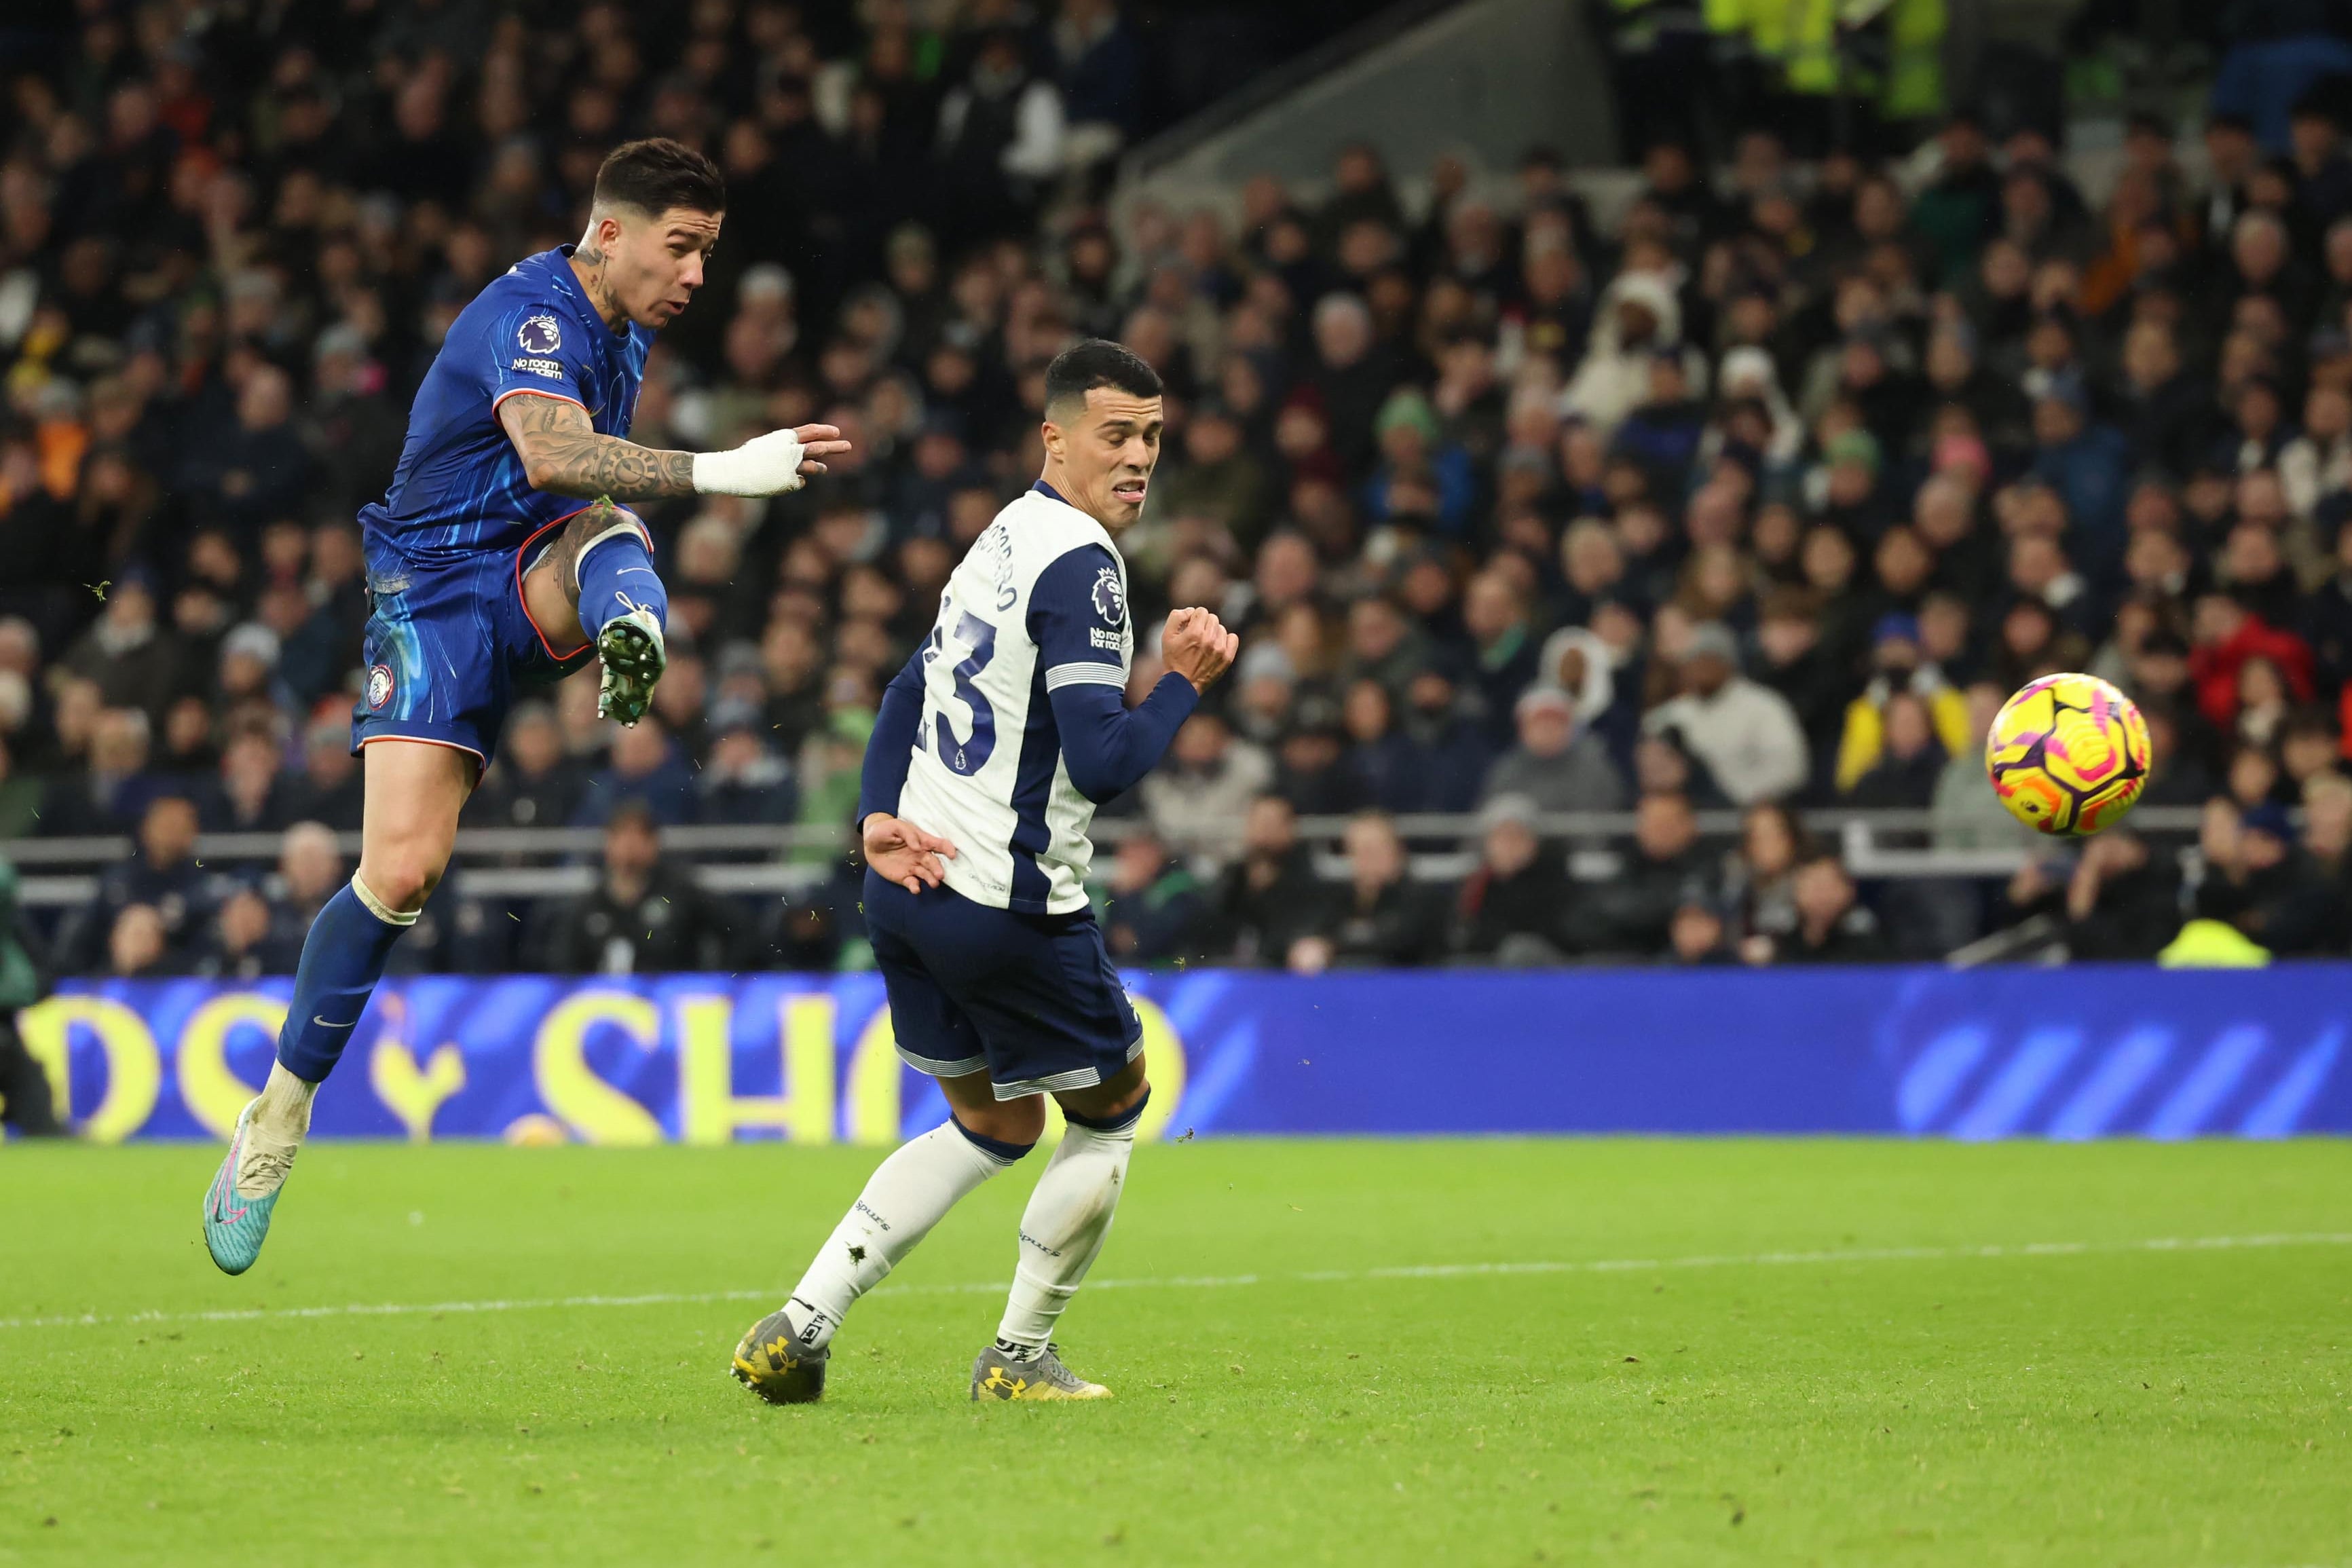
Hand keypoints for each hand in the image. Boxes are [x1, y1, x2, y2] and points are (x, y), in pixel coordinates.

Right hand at [692, 424, 850, 495]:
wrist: (732, 471)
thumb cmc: (747, 457)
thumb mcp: (768, 444)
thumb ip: (787, 447)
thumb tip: (803, 453)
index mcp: (785, 437)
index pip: (811, 431)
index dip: (824, 431)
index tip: (836, 432)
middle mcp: (792, 450)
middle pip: (819, 447)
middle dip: (836, 447)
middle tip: (848, 446)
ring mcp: (792, 467)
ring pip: (814, 466)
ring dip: (820, 467)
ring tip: (824, 468)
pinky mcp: (790, 482)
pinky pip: (799, 482)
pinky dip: (793, 481)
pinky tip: (778, 481)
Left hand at [862, 812, 957, 894]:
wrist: (870, 842)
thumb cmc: (885, 830)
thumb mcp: (895, 826)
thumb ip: (908, 834)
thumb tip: (918, 847)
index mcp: (921, 841)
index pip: (939, 844)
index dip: (948, 849)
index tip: (952, 855)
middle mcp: (920, 855)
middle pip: (934, 862)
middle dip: (938, 868)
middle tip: (940, 874)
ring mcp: (913, 867)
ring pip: (926, 874)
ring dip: (931, 879)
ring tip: (933, 883)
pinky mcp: (904, 877)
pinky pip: (912, 883)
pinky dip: (915, 887)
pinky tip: (915, 888)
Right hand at [1161, 606, 1237, 692]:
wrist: (1182, 684)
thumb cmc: (1173, 659)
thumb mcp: (1166, 635)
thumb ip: (1177, 616)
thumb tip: (1191, 611)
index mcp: (1195, 632)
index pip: (1201, 611)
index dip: (1194, 618)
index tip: (1189, 628)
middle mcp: (1209, 639)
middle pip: (1212, 618)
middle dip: (1204, 624)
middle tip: (1196, 637)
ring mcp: (1220, 649)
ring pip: (1221, 628)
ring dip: (1213, 633)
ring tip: (1204, 645)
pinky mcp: (1227, 658)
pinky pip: (1233, 638)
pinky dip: (1226, 640)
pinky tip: (1216, 646)